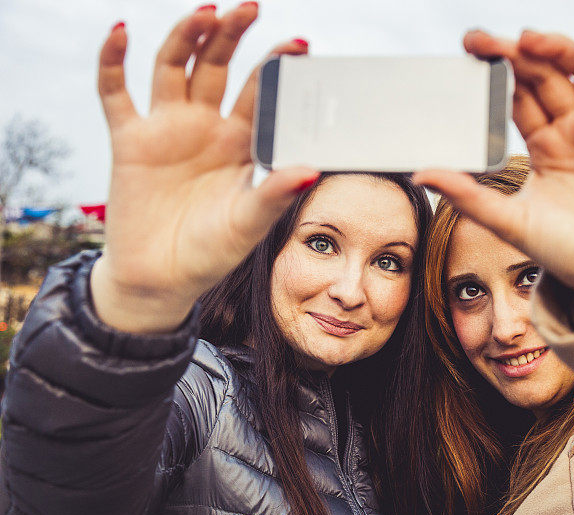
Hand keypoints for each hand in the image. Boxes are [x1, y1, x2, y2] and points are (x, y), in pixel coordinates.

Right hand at [92, 4, 317, 332]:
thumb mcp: (247, 224)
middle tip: (249, 7)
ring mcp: (167, 129)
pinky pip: (116, 93)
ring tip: (206, 13)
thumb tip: (311, 169)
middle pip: (218, 67)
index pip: (261, 94)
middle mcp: (206, 127)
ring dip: (186, 37)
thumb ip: (273, 194)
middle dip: (232, 37)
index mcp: (240, 144)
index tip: (300, 43)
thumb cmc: (210, 253)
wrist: (160, 279)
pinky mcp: (130, 140)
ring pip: (174, 68)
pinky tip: (120, 31)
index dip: (276, 67)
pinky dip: (113, 62)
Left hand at [413, 28, 573, 319]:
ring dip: (556, 50)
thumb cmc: (564, 251)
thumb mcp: (508, 220)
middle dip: (516, 55)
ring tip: (527, 40)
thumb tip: (419, 175)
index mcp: (543, 146)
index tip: (469, 51)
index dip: (496, 73)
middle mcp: (573, 130)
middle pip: (544, 78)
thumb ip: (466, 195)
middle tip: (484, 41)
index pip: (517, 97)